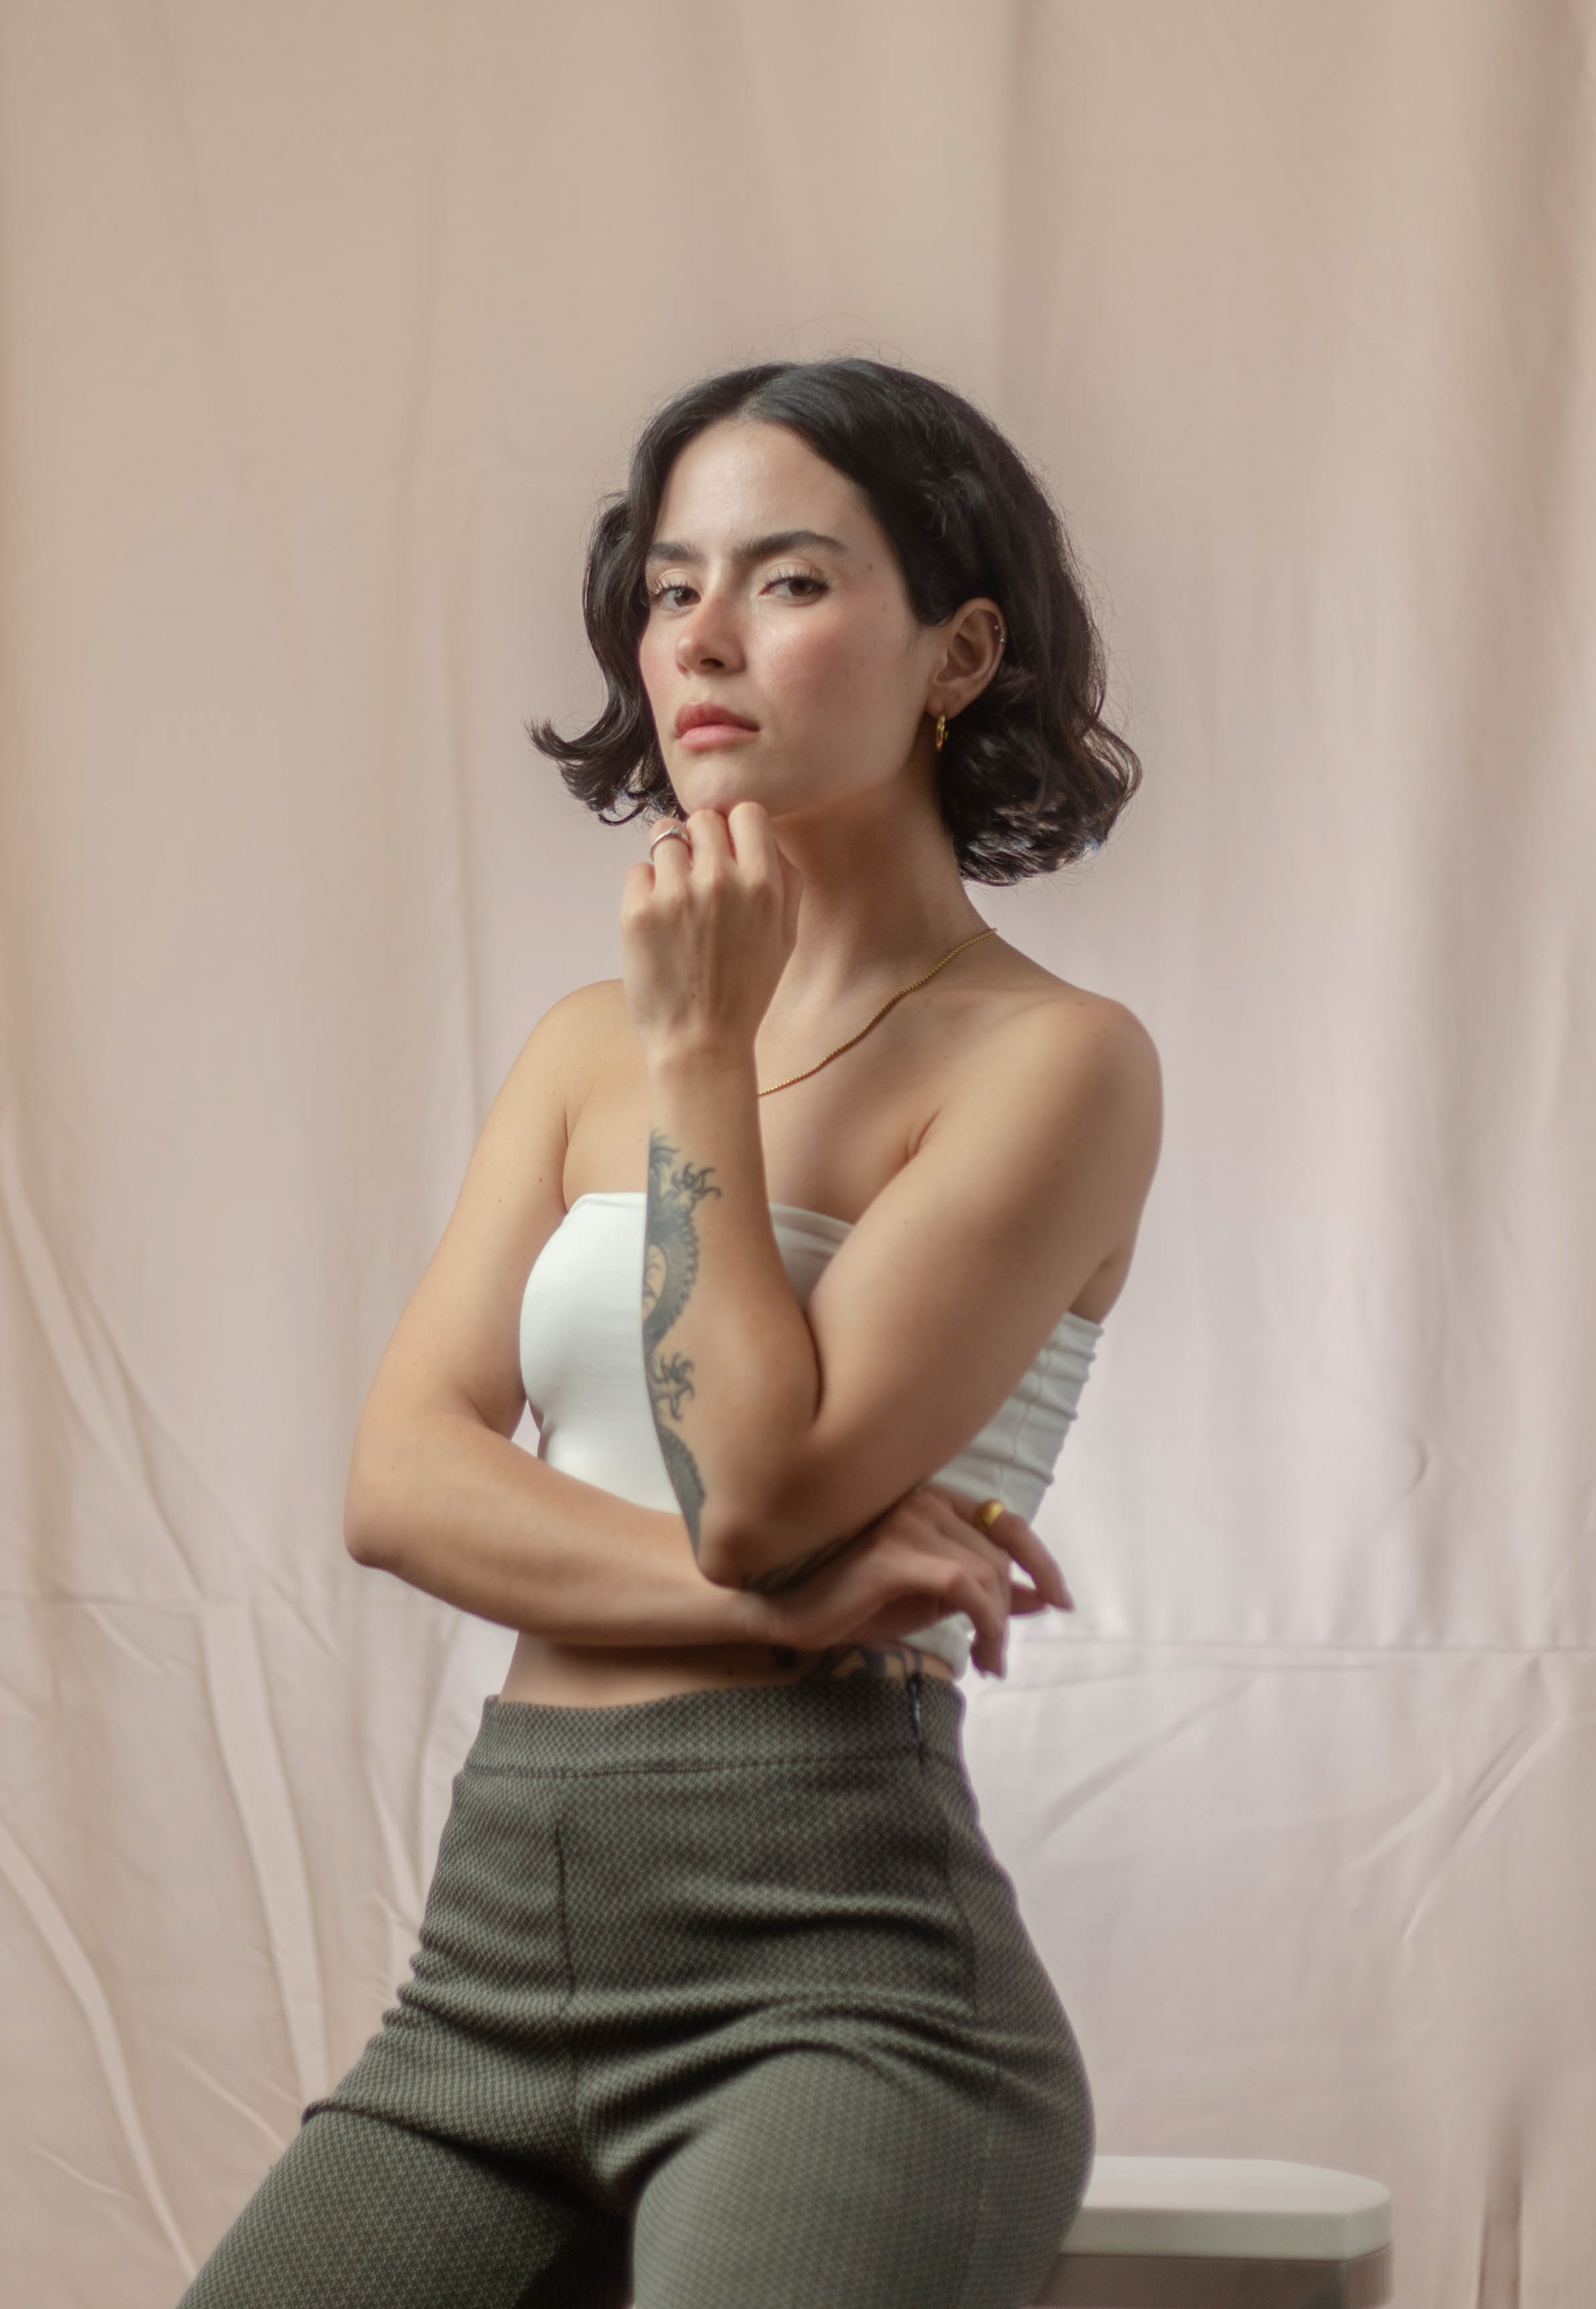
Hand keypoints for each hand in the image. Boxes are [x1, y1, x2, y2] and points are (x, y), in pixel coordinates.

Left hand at [620, 803, 802, 1066]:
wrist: (701, 1043)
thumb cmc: (745, 992)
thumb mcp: (785, 937)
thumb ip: (784, 881)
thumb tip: (765, 838)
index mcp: (763, 884)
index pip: (746, 812)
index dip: (735, 829)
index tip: (728, 851)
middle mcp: (721, 880)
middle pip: (703, 818)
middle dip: (700, 841)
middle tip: (698, 877)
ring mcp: (676, 894)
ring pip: (665, 836)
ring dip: (669, 861)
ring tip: (675, 899)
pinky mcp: (638, 910)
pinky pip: (638, 871)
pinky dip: (645, 890)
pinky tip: (658, 923)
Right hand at [744, 1484, 1072, 1678]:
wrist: (780, 1608)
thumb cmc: (847, 1600)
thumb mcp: (926, 1599)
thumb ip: (981, 1591)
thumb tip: (1041, 1598)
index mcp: (927, 1500)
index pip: (1004, 1520)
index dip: (1040, 1559)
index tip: (1060, 1600)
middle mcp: (919, 1499)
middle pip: (999, 1555)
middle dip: (1009, 1611)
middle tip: (996, 1657)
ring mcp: (906, 1521)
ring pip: (987, 1572)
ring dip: (998, 1625)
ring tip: (987, 1659)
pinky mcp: (894, 1552)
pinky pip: (965, 1586)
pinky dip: (986, 1622)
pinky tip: (980, 1653)